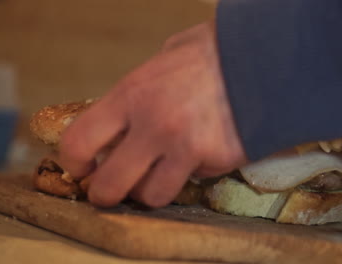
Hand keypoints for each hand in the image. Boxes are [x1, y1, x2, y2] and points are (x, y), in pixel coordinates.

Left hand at [59, 21, 247, 207]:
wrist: (266, 56)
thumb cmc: (215, 50)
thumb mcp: (168, 54)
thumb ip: (144, 83)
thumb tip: (132, 102)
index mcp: (133, 94)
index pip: (80, 141)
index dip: (75, 163)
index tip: (83, 169)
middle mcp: (153, 126)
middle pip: (109, 185)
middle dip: (105, 194)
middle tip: (111, 190)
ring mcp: (185, 148)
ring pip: (152, 196)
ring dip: (152, 189)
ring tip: (161, 173)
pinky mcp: (216, 161)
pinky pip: (195, 180)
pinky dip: (195, 172)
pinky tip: (205, 150)